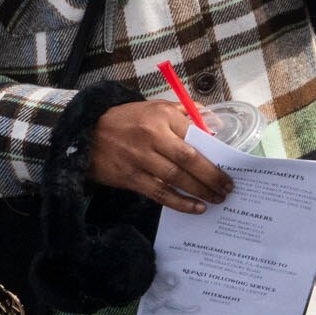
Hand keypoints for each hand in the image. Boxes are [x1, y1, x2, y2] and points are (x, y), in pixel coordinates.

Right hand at [91, 101, 233, 213]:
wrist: (86, 133)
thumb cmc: (126, 120)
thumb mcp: (154, 107)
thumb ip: (184, 113)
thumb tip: (213, 124)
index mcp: (161, 116)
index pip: (195, 136)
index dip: (214, 153)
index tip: (229, 165)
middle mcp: (152, 137)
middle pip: (189, 160)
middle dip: (211, 176)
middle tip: (228, 188)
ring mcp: (139, 159)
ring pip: (176, 178)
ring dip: (199, 191)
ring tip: (216, 199)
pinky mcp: (129, 178)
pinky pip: (159, 193)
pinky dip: (179, 202)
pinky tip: (195, 207)